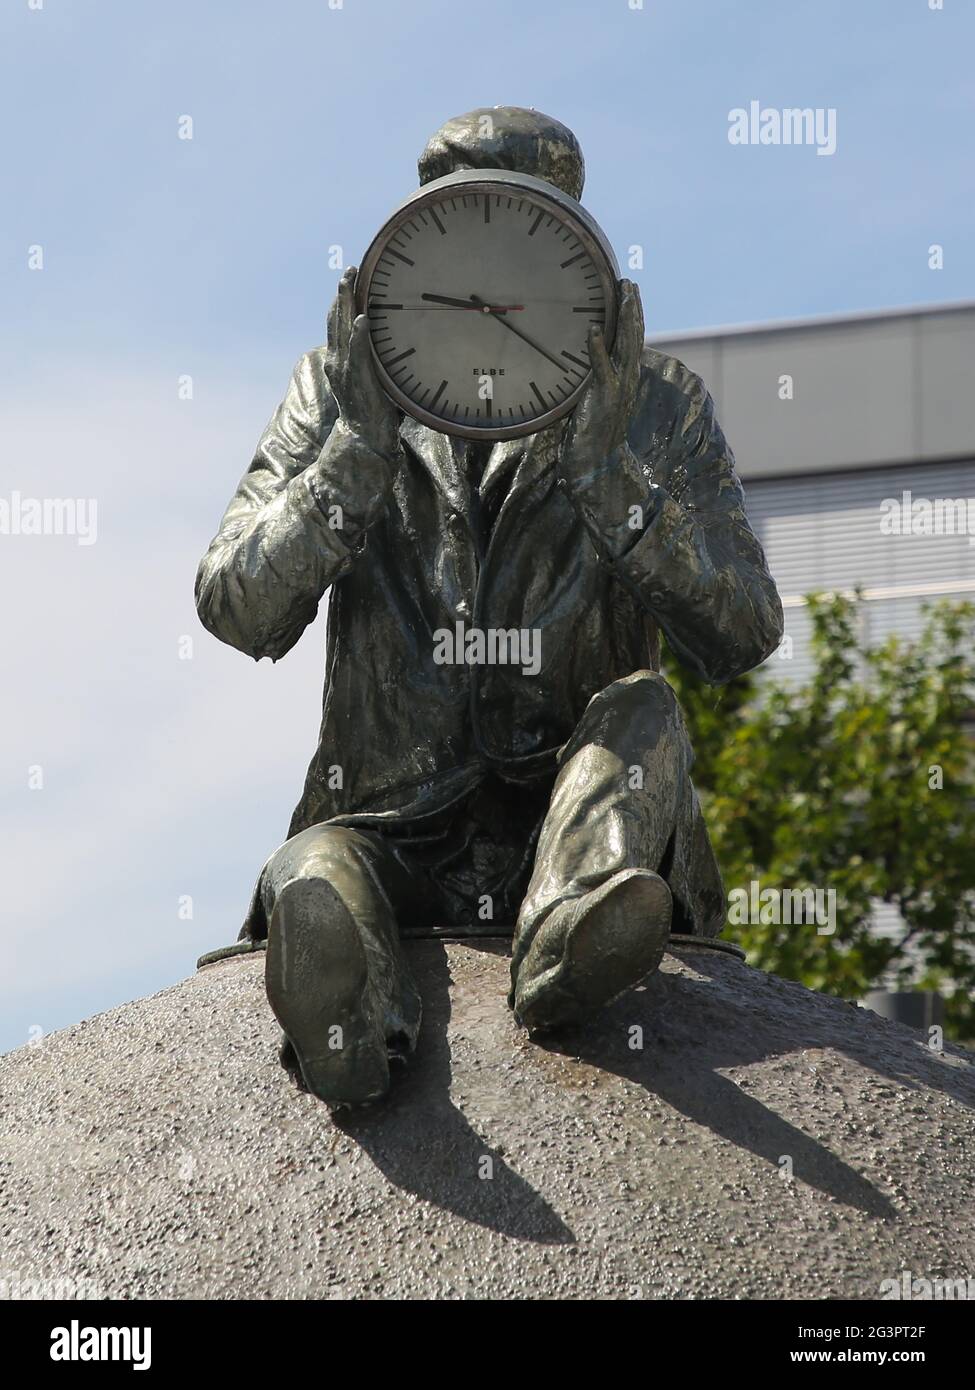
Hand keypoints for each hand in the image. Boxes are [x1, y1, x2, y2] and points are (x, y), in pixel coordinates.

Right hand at [324, 265, 400, 461]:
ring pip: (341, 327)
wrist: (364, 435)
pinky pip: (357, 350)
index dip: (342, 300)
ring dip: (346, 303)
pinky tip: (363, 319)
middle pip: (336, 318)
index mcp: (339, 359)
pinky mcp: (357, 376)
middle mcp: (336, 360)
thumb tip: (394, 347)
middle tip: (349, 270)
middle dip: (342, 292)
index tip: (349, 281)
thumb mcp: (371, 379)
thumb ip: (375, 361)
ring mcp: (344, 367)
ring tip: (350, 282)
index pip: (337, 322)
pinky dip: (359, 334)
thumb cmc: (371, 411)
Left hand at [561, 278, 644, 476]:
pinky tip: (594, 330)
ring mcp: (617, 389)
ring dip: (625, 320)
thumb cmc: (591, 437)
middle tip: (631, 283)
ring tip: (624, 294)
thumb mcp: (593, 400)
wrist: (596, 466)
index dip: (632, 316)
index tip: (631, 292)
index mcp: (624, 379)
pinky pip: (601, 369)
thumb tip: (580, 362)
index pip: (631, 341)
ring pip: (626, 347)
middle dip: (633, 309)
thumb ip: (593, 380)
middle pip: (634, 337)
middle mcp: (626, 381)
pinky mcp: (602, 399)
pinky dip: (597, 349)